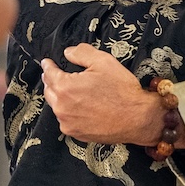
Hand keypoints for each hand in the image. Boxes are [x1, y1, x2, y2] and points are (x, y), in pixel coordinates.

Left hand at [40, 43, 159, 145]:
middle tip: (56, 75)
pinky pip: (65, 120)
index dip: (48, 66)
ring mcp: (68, 122)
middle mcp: (62, 107)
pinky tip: (79, 107)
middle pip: (49, 90)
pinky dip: (68, 112)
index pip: (49, 74)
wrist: (138, 118)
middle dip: (51, 81)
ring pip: (56, 106)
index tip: (47, 63)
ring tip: (70, 90)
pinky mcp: (76, 133)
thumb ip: (82, 53)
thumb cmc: (122, 91)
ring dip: (59, 97)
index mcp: (65, 87)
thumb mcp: (103, 62)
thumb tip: (68, 52)